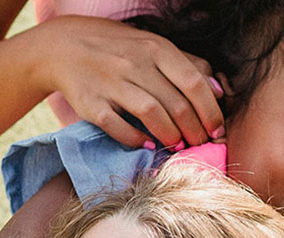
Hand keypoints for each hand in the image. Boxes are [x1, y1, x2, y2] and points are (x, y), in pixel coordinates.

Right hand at [23, 16, 223, 149]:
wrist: (63, 47)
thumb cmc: (118, 49)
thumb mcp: (154, 47)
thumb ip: (188, 65)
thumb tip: (219, 91)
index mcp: (156, 48)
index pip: (194, 83)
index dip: (211, 111)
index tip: (218, 130)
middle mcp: (134, 63)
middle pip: (176, 103)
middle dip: (194, 130)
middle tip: (200, 144)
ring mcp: (111, 82)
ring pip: (151, 114)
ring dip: (170, 135)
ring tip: (177, 144)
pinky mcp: (89, 103)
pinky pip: (117, 126)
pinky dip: (136, 139)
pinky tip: (147, 145)